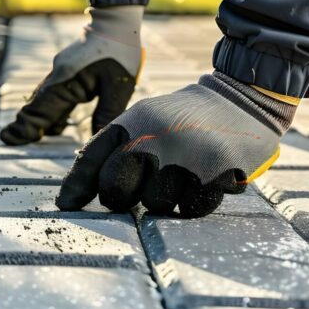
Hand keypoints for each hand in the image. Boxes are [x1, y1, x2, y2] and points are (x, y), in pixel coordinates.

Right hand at [0, 7, 143, 144]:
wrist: (115, 23)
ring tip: (33, 135)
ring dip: (39, 117)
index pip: (40, 110)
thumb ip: (106, 113)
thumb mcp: (118, 86)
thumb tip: (96, 138)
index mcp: (65, 81)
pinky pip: (52, 92)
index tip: (8, 138)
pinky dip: (50, 108)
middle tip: (8, 139)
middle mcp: (57, 76)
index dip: (25, 126)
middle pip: (35, 105)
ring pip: (43, 99)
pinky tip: (56, 120)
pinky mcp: (65, 69)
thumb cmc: (120, 53)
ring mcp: (59, 71)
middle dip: (24, 124)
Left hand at [56, 73, 295, 217]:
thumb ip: (109, 152)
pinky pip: (191, 209)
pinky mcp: (217, 173)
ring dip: (165, 198)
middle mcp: (157, 137)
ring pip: (156, 205)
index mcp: (134, 121)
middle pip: (118, 192)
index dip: (77, 187)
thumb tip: (69, 199)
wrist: (241, 99)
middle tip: (142, 186)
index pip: (93, 160)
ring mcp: (187, 156)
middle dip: (124, 197)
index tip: (67, 206)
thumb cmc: (181, 119)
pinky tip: (202, 179)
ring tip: (180, 175)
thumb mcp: (143, 120)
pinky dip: (194, 201)